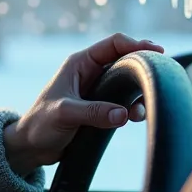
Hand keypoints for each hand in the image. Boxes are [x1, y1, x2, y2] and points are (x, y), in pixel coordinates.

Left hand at [3, 33, 164, 174]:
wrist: (32, 147)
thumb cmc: (41, 124)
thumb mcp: (65, 114)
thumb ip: (93, 112)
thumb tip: (123, 114)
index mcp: (79, 63)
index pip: (113, 44)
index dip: (136, 44)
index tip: (156, 51)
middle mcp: (90, 73)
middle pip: (125, 61)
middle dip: (142, 69)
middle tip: (159, 78)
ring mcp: (96, 91)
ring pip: (127, 85)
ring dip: (138, 94)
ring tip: (140, 110)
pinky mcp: (100, 108)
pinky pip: (124, 103)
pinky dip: (133, 108)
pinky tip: (135, 117)